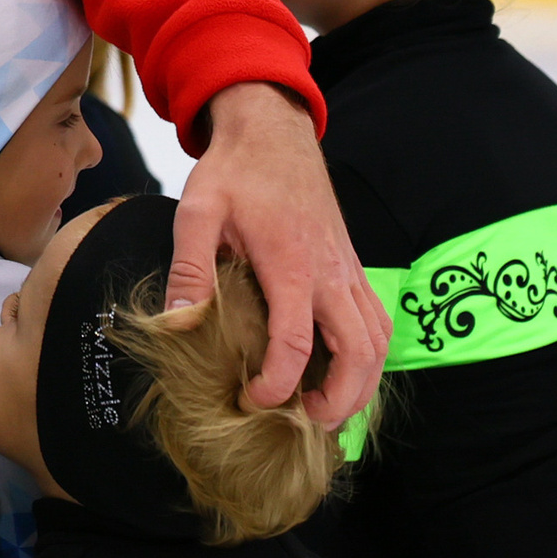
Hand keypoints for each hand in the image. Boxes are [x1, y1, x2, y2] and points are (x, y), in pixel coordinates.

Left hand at [172, 82, 386, 426]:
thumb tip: (178, 322)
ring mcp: (349, 269)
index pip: (296, 342)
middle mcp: (331, 272)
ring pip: (378, 342)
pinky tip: (346, 372)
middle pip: (359, 353)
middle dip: (340, 400)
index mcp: (290, 264)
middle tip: (305, 423)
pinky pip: (378, 320)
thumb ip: (190, 267)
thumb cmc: (234, 172)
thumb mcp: (197, 211)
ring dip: (362, 384)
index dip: (278, 384)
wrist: (273, 134)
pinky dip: (371, 356)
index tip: (252, 400)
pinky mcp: (353, 266)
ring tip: (327, 409)